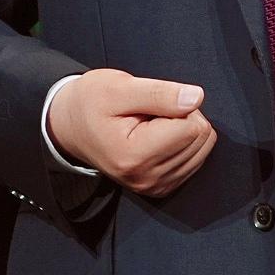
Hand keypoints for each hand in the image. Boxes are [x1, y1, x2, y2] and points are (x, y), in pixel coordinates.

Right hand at [51, 68, 215, 196]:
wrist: (72, 126)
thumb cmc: (92, 102)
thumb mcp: (119, 87)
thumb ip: (160, 93)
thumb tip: (196, 98)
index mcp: (134, 156)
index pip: (191, 126)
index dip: (177, 105)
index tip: (149, 104)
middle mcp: (146, 178)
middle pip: (201, 138)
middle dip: (182, 117)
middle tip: (149, 113)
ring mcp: (154, 186)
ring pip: (203, 148)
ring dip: (182, 130)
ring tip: (150, 125)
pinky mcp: (162, 187)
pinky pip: (197, 159)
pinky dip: (182, 143)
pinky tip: (156, 138)